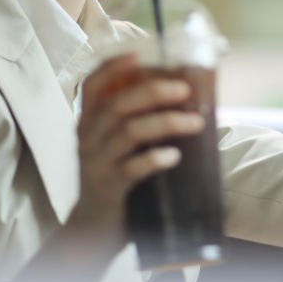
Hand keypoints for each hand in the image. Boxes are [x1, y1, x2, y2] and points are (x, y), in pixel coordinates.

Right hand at [66, 53, 204, 247]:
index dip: (111, 66)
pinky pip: (132, 169)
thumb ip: (135, 120)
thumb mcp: (115, 144)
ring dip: (165, 123)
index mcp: (89, 120)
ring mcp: (96, 162)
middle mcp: (87, 136)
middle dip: (153, 93)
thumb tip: (184, 97)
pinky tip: (174, 157)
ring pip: (129, 133)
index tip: (136, 53)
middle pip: (118, 105)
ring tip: (195, 124)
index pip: (93, 84)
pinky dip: (155, 159)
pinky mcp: (108, 188)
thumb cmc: (112, 176)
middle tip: (185, 89)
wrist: (92, 228)